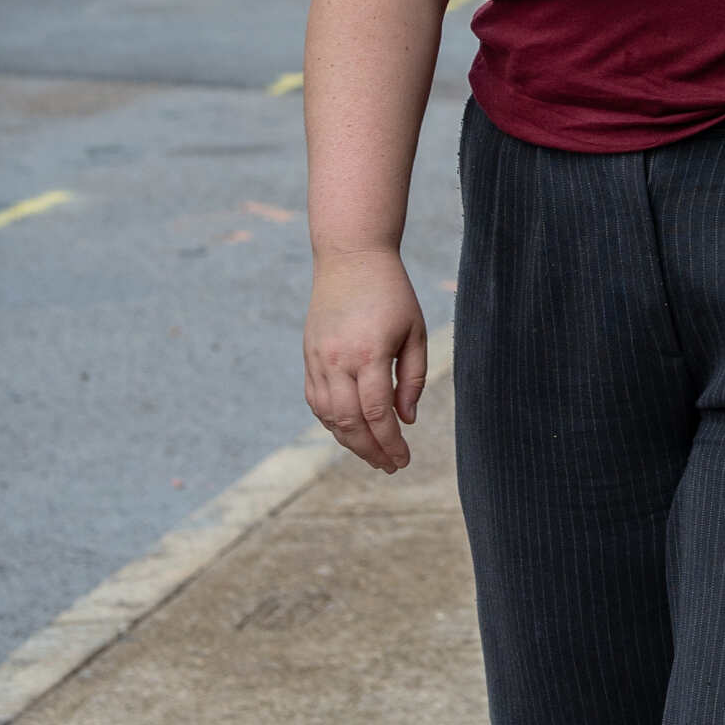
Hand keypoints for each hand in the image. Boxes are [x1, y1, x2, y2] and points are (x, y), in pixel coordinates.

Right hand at [305, 245, 427, 471]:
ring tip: (373, 454)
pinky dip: (331, 421)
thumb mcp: (415, 331)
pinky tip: (349, 430)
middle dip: (370, 451)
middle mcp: (337, 360)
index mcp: (368, 353)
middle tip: (389, 466)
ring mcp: (318, 359)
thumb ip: (413, 377)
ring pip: (329, 416)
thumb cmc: (392, 293)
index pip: (377, 413)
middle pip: (350, 422)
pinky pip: (316, 401)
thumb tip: (406, 419)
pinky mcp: (308, 357)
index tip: (403, 459)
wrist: (351, 259)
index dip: (390, 442)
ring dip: (350, 441)